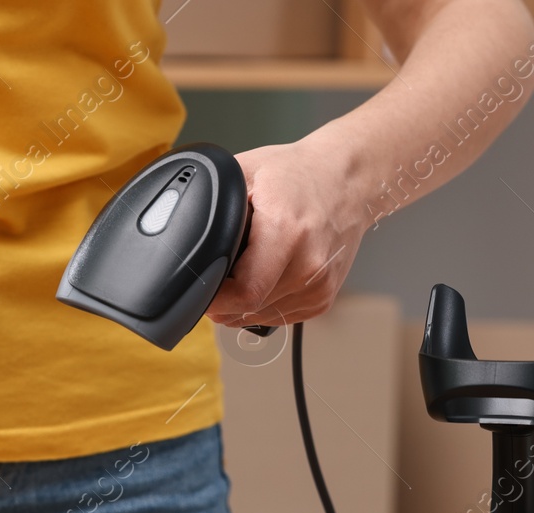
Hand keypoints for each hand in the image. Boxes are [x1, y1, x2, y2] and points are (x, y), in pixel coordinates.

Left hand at [206, 132, 370, 327]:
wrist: (347, 179)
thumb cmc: (296, 174)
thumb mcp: (244, 173)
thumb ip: (212, 205)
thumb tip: (185, 237)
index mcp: (287, 232)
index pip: (243, 293)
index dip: (213, 296)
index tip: (200, 285)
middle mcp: (308, 264)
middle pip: (247, 309)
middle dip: (223, 298)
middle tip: (219, 271)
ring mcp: (319, 286)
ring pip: (259, 318)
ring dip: (242, 303)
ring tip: (246, 266)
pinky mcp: (323, 299)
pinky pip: (278, 316)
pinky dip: (263, 303)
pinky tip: (266, 274)